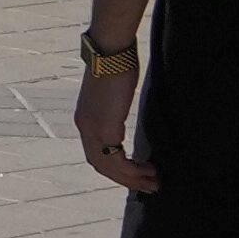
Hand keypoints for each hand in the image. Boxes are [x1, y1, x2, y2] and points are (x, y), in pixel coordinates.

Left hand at [68, 46, 155, 192]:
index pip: (96, 154)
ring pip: (108, 166)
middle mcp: (84, 128)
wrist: (110, 51)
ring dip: (132, 178)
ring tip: (154, 182)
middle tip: (148, 186)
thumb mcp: (113, 94)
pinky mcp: (104, 127)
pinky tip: (149, 170)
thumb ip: (114, 109)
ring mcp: (92, 129)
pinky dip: (132, 170)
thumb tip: (121, 115)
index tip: (135, 175)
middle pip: (101, 165)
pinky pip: (116, 159)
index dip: (114, 169)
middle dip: (125, 179)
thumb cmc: (116, 65)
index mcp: (85, 120)